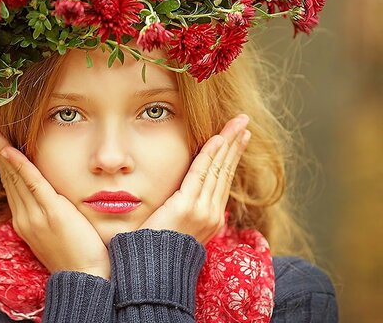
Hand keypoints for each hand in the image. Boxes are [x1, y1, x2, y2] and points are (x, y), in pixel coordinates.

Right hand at [0, 115, 110, 279]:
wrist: (86, 277)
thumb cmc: (76, 254)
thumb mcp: (55, 230)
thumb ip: (48, 210)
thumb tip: (50, 193)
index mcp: (25, 219)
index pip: (10, 182)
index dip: (2, 159)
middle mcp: (24, 216)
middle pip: (7, 175)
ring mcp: (35, 215)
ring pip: (15, 176)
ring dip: (3, 149)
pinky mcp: (51, 212)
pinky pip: (32, 184)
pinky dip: (20, 165)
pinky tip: (10, 150)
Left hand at [138, 114, 251, 243]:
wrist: (150, 272)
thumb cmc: (157, 250)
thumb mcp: (177, 227)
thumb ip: (182, 209)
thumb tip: (180, 196)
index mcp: (210, 218)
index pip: (223, 180)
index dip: (231, 157)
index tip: (237, 139)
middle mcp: (212, 214)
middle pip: (226, 171)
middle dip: (235, 144)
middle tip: (243, 122)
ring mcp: (202, 211)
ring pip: (218, 169)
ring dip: (228, 143)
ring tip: (237, 124)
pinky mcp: (187, 207)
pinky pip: (201, 174)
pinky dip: (210, 154)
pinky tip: (217, 138)